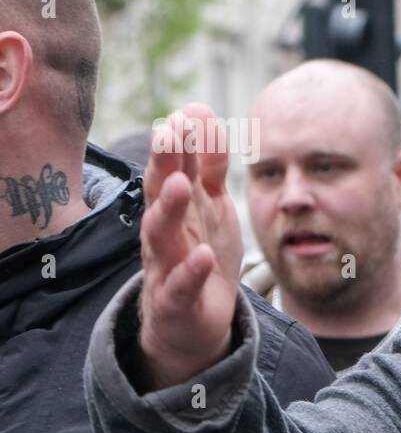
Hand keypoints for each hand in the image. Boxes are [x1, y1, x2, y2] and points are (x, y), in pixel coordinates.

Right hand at [136, 103, 243, 389]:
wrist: (194, 322)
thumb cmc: (198, 254)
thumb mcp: (210, 206)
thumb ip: (208, 163)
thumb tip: (198, 110)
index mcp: (173, 207)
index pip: (173, 167)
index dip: (179, 143)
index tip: (188, 114)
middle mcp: (163, 232)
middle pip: (158, 194)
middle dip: (164, 163)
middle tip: (171, 133)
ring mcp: (165, 266)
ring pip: (159, 236)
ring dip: (168, 209)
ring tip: (181, 185)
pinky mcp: (175, 302)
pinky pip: (180, 286)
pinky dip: (190, 271)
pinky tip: (204, 256)